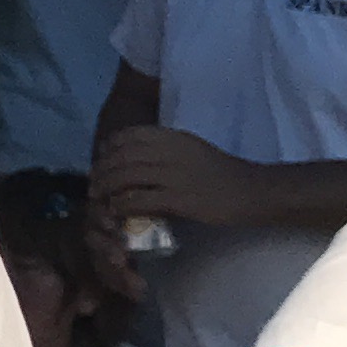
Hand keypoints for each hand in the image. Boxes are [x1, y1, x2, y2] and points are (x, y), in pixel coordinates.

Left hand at [92, 123, 257, 231]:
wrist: (253, 191)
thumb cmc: (224, 174)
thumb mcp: (194, 151)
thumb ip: (169, 150)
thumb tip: (140, 158)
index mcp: (175, 138)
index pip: (131, 135)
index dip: (110, 147)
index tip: (101, 158)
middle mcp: (172, 152)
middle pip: (122, 156)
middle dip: (102, 170)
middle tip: (93, 184)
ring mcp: (174, 175)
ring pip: (125, 176)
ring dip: (106, 188)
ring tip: (98, 198)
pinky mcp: (178, 199)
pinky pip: (138, 200)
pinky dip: (121, 205)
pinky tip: (115, 211)